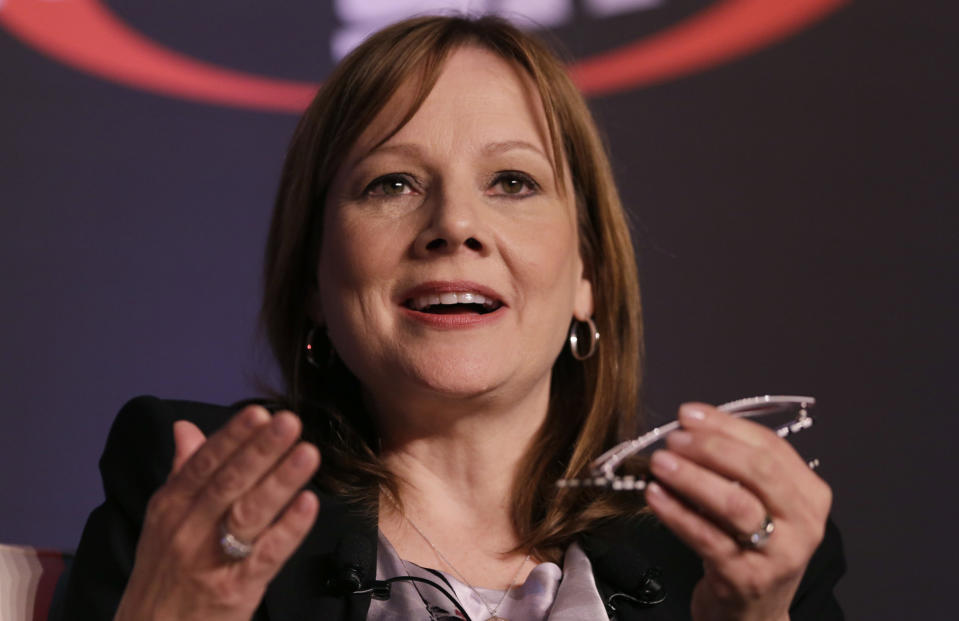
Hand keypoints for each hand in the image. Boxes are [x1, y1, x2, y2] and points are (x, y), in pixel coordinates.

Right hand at [115, 406, 320, 620]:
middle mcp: (187, 530)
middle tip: (289, 422)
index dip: (232, 437)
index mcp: (169, 508)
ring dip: (280, 482)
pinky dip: (289, 529)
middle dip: (260, 450)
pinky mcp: (235, 591)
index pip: (204, 464)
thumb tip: (185, 427)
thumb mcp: (161, 523)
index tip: (259, 412)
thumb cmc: (162, 577)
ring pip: (248, 514)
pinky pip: (266, 555)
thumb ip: (181, 473)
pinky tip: (309, 504)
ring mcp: (210, 560)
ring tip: (308, 453)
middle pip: (228, 484)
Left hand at [644, 403, 831, 620]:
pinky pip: (707, 538)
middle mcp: (803, 524)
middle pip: (758, 471)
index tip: (689, 414)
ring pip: (735, 504)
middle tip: (673, 438)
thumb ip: (737, 467)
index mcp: (809, 494)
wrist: (753, 615)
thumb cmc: (750, 549)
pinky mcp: (746, 579)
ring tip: (660, 463)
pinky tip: (655, 496)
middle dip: (710, 448)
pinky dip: (677, 514)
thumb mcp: (758, 504)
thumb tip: (691, 426)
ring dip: (692, 477)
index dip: (727, 425)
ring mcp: (778, 554)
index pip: (770, 447)